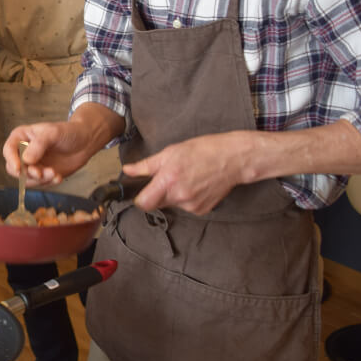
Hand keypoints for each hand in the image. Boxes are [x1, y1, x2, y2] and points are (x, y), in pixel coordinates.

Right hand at [3, 121, 101, 186]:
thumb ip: (39, 144)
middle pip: (14, 168)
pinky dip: (48, 182)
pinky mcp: (43, 174)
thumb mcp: (53, 133)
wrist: (85, 142)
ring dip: (40, 179)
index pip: (9, 149)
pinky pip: (40, 183)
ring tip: (54, 173)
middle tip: (40, 173)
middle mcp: (24, 152)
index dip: (11, 160)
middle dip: (27, 173)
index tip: (19, 168)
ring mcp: (33, 164)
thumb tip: (26, 160)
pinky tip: (58, 177)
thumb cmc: (68, 132)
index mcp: (21, 137)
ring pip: (27, 179)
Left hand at [123, 131, 248, 213]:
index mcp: (168, 181)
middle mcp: (179, 196)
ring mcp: (192, 205)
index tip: (142, 191)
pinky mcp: (202, 210)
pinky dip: (186, 198)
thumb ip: (146, 165)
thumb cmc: (203, 151)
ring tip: (186, 178)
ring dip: (173, 195)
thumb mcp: (170, 152)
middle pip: (157, 204)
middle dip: (157, 194)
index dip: (140, 198)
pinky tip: (195, 185)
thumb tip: (127, 170)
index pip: (144, 203)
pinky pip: (185, 207)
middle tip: (168, 178)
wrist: (233, 159)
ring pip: (172, 205)